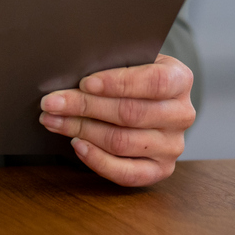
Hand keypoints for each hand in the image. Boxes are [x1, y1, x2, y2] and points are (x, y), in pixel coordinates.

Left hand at [39, 54, 195, 187]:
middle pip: (130, 113)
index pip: (154, 81)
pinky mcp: (160, 170)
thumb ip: (115, 64)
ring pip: (122, 142)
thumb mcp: (134, 61)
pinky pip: (126, 173)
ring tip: (54, 120)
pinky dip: (97, 159)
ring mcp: (172, 146)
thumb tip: (74, 71)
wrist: (152, 102)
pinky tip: (76, 143)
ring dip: (82, 130)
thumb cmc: (135, 78)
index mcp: (181, 80)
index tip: (85, 82)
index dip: (118, 83)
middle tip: (52, 102)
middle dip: (85, 107)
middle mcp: (182, 114)